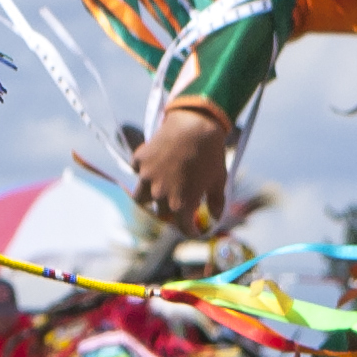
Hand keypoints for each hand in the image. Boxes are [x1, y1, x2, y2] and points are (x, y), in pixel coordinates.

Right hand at [131, 100, 238, 235]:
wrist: (195, 125)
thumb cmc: (211, 155)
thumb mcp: (218, 181)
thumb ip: (216, 202)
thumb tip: (216, 216)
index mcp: (181, 204)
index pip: (182, 227)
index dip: (190, 230)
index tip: (194, 229)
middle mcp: (160, 194)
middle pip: (161, 214)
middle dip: (170, 213)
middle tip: (177, 206)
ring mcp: (147, 177)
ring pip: (141, 198)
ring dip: (149, 198)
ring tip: (158, 191)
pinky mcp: (140, 161)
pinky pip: (138, 171)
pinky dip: (145, 171)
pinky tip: (156, 165)